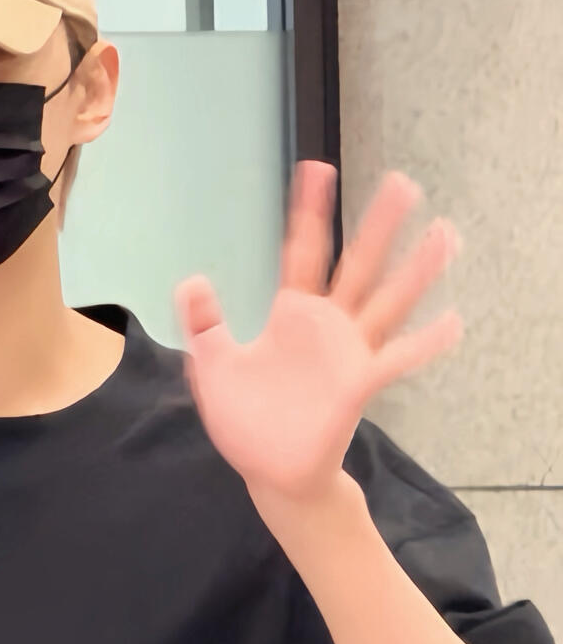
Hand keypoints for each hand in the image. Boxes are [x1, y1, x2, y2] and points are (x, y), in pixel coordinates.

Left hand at [173, 163, 463, 510]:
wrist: (269, 473)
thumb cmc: (247, 423)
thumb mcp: (214, 367)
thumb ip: (204, 324)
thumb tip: (192, 280)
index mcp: (292, 316)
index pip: (303, 251)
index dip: (309, 211)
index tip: (317, 169)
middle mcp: (327, 327)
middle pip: (357, 264)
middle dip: (377, 225)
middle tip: (402, 183)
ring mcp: (348, 354)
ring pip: (387, 301)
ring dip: (416, 270)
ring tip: (445, 233)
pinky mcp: (357, 385)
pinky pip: (396, 358)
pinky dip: (425, 343)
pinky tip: (452, 322)